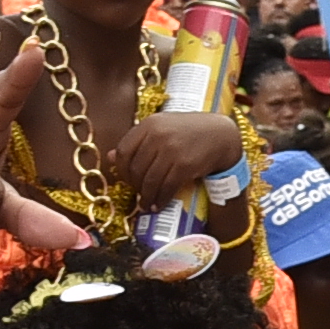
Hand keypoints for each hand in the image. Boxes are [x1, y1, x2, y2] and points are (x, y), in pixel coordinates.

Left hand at [104, 110, 243, 198]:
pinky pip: (166, 187)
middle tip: (139, 194)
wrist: (220, 134)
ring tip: (147, 204)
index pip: (123, 151)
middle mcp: (158, 135)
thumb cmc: (188, 131)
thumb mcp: (161, 128)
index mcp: (149, 124)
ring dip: (146, 197)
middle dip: (135, 186)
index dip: (122, 170)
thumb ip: (137, 141)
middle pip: (136, 169)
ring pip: (149, 181)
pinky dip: (160, 199)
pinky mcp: (184, 165)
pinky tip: (159, 204)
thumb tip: (109, 157)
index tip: (128, 179)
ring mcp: (171, 150)